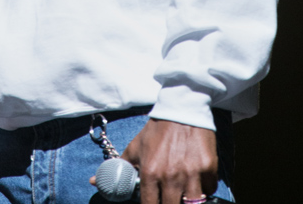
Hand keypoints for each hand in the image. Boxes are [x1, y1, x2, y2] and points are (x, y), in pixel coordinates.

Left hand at [90, 119, 216, 203]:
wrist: (182, 108)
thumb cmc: (157, 131)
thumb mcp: (136, 147)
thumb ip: (119, 168)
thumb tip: (94, 181)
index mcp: (149, 172)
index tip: (152, 202)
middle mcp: (170, 176)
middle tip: (167, 196)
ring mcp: (191, 174)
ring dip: (188, 200)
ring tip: (182, 192)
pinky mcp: (208, 168)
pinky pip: (209, 190)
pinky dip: (204, 189)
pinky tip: (197, 180)